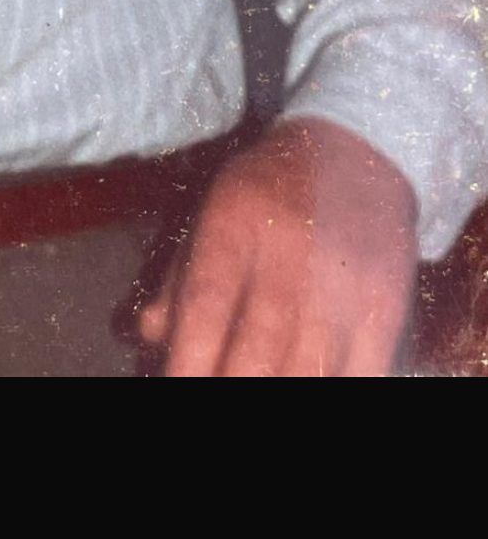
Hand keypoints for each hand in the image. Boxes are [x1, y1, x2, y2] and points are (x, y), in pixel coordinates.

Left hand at [137, 117, 417, 375]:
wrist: (358, 151)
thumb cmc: (269, 192)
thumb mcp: (212, 210)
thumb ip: (179, 277)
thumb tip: (153, 335)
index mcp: (238, 223)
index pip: (205, 306)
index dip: (188, 362)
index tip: (178, 384)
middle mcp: (292, 255)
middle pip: (258, 352)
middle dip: (231, 384)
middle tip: (215, 387)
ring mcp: (346, 287)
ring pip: (309, 374)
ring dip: (281, 385)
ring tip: (260, 378)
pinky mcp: (386, 311)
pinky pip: (360, 375)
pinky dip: (332, 383)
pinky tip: (308, 376)